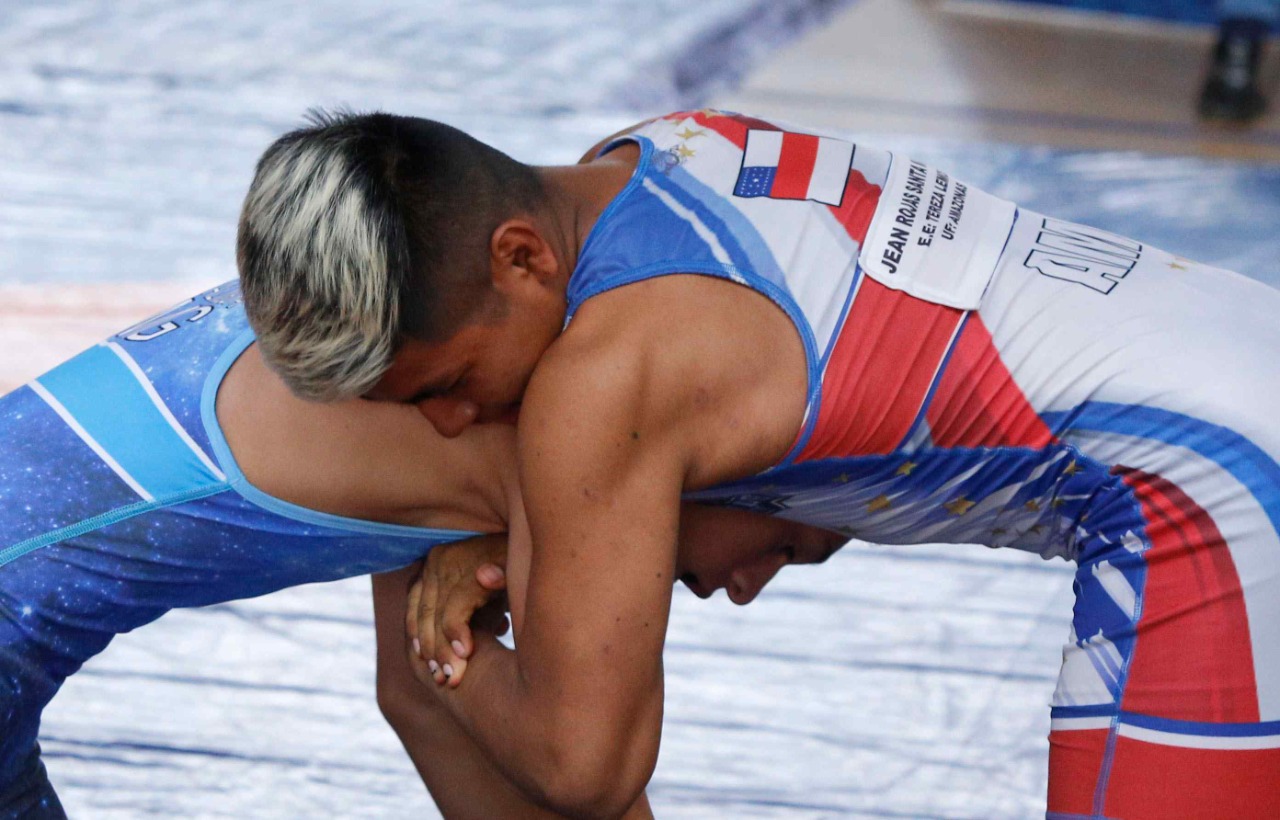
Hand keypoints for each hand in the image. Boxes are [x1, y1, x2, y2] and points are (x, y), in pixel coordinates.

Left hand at [406, 534, 508, 687]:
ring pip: (438, 614)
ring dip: (445, 648)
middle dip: (434, 650)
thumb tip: (462, 650)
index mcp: (438, 563)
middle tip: (444, 679)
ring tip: (454, 675)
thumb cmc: (515, 572)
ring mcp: (454, 559)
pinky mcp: (474, 566)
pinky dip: (458, 632)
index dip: (420, 636)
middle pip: (425, 611)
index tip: (429, 665)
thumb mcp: (486, 594)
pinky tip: (467, 652)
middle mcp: (439, 558)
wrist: (544, 545)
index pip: (417, 604)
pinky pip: (457, 606)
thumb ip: (470, 613)